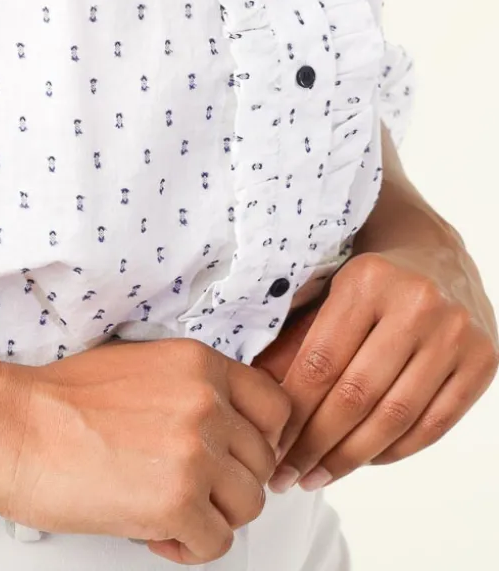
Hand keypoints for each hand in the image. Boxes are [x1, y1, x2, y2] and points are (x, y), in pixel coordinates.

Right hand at [0, 337, 290, 564]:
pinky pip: (216, 544)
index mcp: (198, 364)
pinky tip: (157, 533)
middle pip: (262, 462)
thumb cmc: (58, 401)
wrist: (14, 427)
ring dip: (212, 517)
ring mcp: (195, 453)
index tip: (244, 456)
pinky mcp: (178, 502)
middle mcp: (205, 403)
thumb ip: (188, 389)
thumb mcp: (139, 366)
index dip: (263, 440)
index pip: (275, 406)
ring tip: (173, 512)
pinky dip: (189, 548)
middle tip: (195, 490)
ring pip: (247, 505)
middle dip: (230, 483)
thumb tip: (219, 423)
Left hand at [258, 231, 498, 494]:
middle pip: (357, 395)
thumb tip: (256, 396)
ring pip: (396, 416)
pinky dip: (395, 450)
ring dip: (352, 458)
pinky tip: (365, 460)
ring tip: (319, 476)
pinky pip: (434, 424)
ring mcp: (455, 333)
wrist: (436, 256)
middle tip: (289, 475)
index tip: (270, 447)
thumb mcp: (328, 293)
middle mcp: (417, 304)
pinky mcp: (482, 360)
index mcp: (367, 280)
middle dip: (317, 444)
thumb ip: (296, 341)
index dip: (293, 413)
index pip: (320, 362)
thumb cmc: (370, 282)